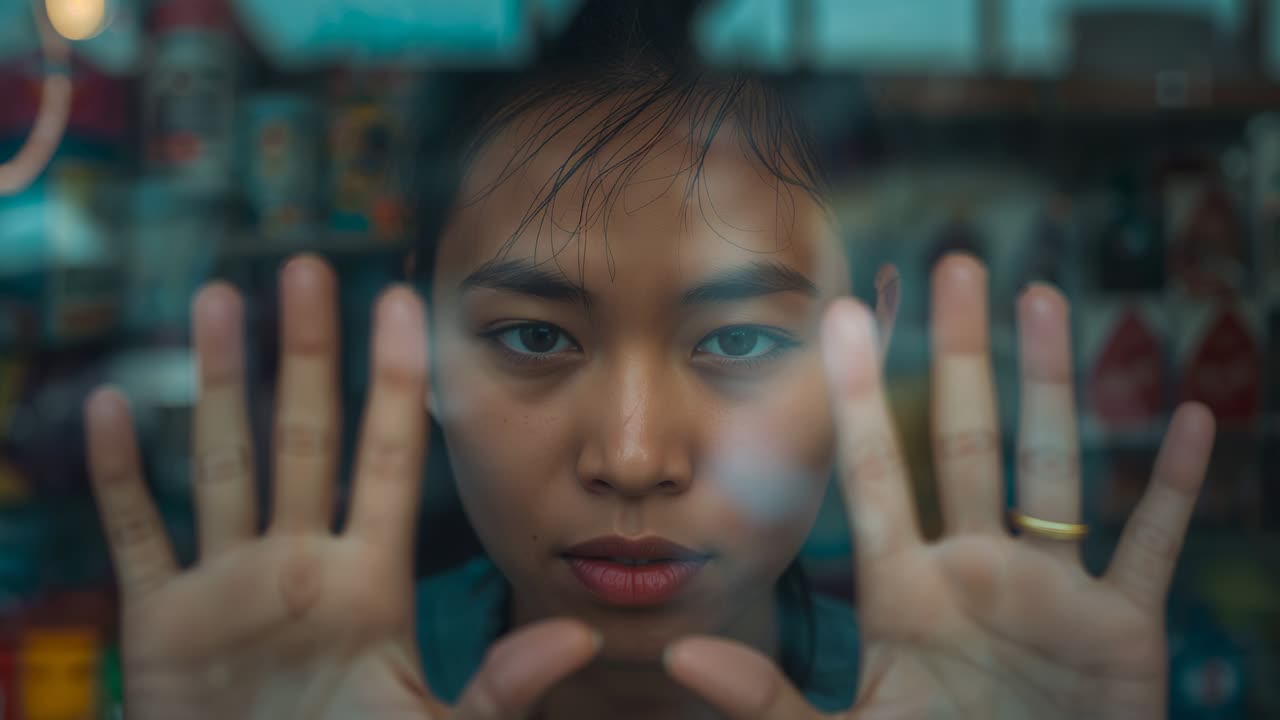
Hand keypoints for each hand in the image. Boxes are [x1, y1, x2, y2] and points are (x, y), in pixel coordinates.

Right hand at [84, 255, 599, 719]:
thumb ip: (500, 687)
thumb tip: (581, 639)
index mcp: (369, 581)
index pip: (387, 458)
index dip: (394, 381)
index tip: (404, 301)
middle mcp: (299, 564)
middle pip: (304, 437)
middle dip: (307, 354)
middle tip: (308, 267)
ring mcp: (228, 585)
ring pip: (222, 462)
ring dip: (218, 383)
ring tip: (219, 299)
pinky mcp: (161, 621)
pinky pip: (137, 534)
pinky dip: (118, 477)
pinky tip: (112, 406)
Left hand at [663, 254, 1214, 719]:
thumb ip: (767, 701)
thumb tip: (682, 655)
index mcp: (905, 593)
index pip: (876, 475)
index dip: (859, 397)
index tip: (843, 316)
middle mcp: (975, 572)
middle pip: (964, 442)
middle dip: (960, 356)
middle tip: (954, 266)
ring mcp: (1050, 593)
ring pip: (1052, 468)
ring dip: (1053, 385)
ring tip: (1041, 296)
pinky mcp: (1122, 629)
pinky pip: (1154, 543)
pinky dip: (1175, 486)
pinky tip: (1192, 416)